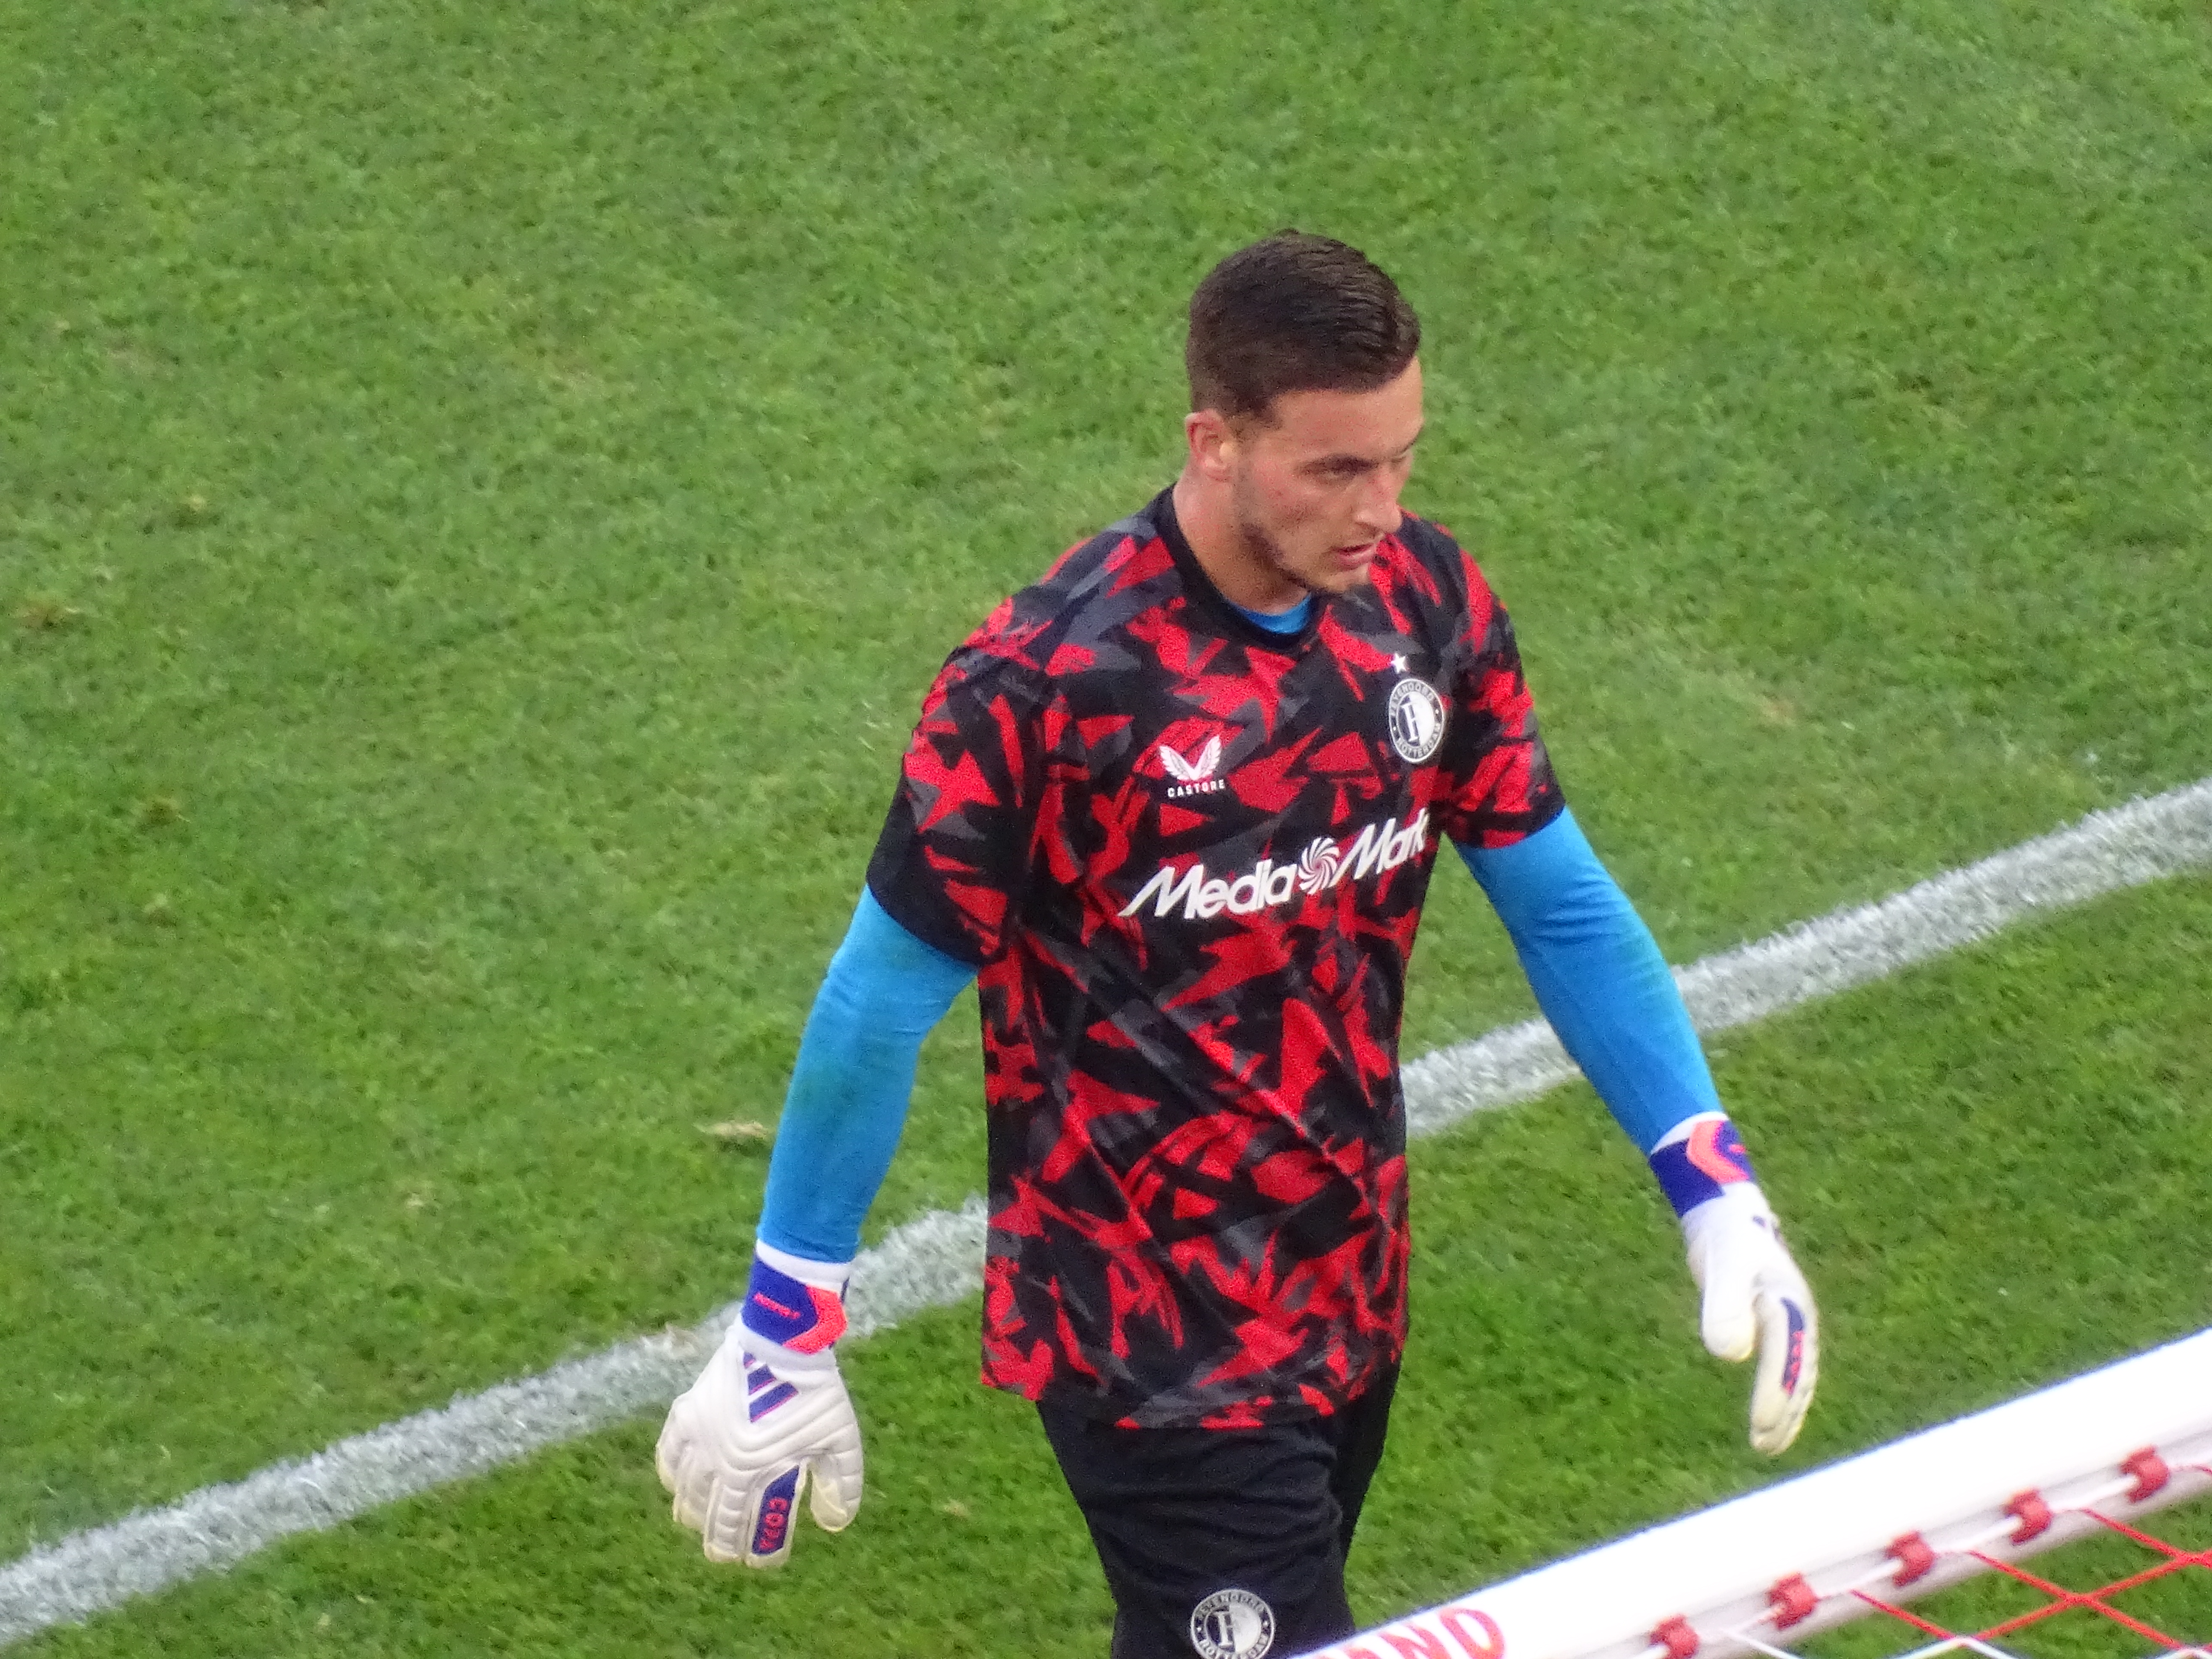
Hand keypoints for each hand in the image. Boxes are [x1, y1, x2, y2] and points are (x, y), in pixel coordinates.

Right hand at [656, 1247, 862, 1565]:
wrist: (783, 1342)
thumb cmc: (815, 1392)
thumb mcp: (841, 1440)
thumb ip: (841, 1485)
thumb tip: (834, 1525)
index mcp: (754, 1473)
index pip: (743, 1530)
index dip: (754, 1553)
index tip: (763, 1561)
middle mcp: (720, 1463)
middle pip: (711, 1518)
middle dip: (722, 1541)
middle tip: (728, 1551)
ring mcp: (699, 1438)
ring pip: (686, 1493)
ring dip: (695, 1513)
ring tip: (703, 1521)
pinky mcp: (687, 1412)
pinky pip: (668, 1455)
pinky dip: (672, 1474)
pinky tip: (678, 1482)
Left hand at [1681, 1183, 1818, 1455]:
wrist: (1729, 1216)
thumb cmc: (1728, 1239)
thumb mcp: (1723, 1266)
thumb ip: (1724, 1306)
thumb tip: (1730, 1355)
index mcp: (1789, 1304)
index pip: (1786, 1358)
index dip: (1775, 1393)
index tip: (1760, 1425)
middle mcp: (1797, 1317)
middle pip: (1798, 1373)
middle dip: (1784, 1411)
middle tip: (1764, 1445)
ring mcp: (1790, 1323)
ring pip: (1797, 1375)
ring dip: (1786, 1409)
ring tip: (1766, 1443)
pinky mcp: (1774, 1325)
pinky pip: (1786, 1367)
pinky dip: (1781, 1393)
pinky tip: (1771, 1417)